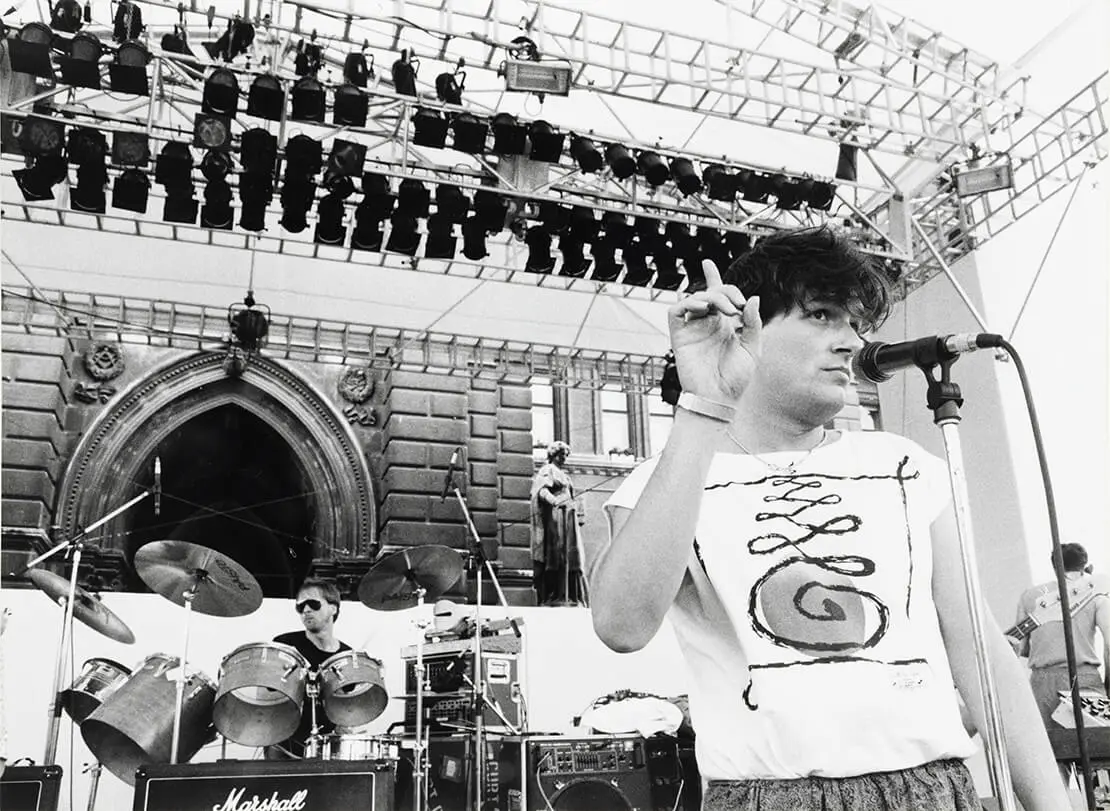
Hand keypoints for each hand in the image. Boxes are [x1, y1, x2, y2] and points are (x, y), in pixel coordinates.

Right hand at [667, 259, 761, 403]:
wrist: (719, 398)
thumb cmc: (736, 379)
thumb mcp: (753, 348)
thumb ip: (753, 323)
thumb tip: (753, 299)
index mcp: (725, 325)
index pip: (718, 297)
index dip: (713, 279)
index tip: (708, 264)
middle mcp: (708, 324)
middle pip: (710, 293)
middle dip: (724, 290)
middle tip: (735, 304)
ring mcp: (693, 329)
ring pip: (694, 298)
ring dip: (711, 297)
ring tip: (726, 309)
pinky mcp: (680, 336)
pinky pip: (677, 311)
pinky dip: (687, 303)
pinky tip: (702, 307)